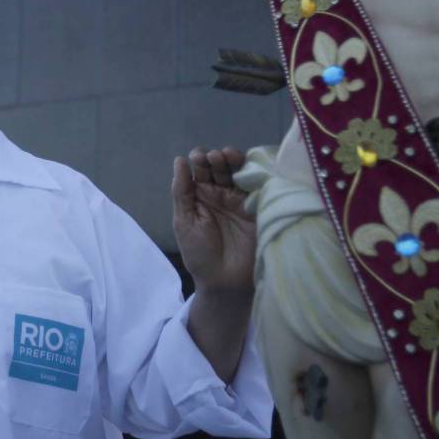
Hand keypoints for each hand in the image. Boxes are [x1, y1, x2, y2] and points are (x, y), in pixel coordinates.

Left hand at [173, 147, 256, 295]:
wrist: (225, 282)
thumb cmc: (200, 254)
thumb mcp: (184, 221)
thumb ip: (182, 191)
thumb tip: (179, 160)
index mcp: (201, 195)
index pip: (200, 168)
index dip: (199, 159)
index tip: (197, 159)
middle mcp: (221, 193)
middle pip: (220, 166)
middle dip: (216, 157)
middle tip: (213, 158)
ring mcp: (241, 199)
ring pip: (239, 171)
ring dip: (233, 159)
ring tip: (227, 156)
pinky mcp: (258, 207)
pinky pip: (258, 185)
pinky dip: (254, 173)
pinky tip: (248, 168)